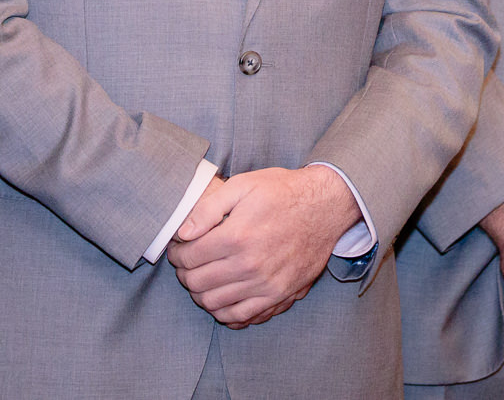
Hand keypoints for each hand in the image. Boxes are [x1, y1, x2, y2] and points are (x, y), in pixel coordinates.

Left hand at [166, 165, 357, 326]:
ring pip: (214, 304)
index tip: (180, 249)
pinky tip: (224, 296)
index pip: (189, 258)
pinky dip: (225, 312)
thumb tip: (183, 232)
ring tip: (204, 278)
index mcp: (237, 236)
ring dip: (201, 293)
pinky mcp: (280, 296)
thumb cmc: (283, 192)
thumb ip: (209, 208)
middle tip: (188, 264)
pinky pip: (241, 317)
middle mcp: (250, 265)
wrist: (326, 206)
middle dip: (185, 274)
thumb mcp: (244, 185)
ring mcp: (266, 285)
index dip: (177, 254)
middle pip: (198, 283)